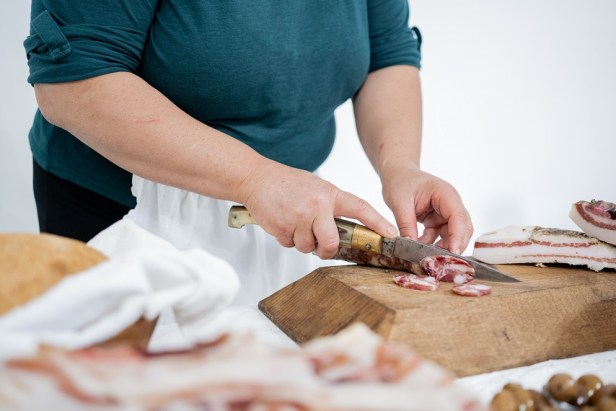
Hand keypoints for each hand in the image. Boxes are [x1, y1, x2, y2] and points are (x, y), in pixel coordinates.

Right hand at [237, 161, 397, 258]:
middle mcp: (317, 206)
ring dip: (302, 242)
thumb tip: (343, 230)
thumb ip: (330, 206)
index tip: (391, 234)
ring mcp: (299, 218)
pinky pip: (291, 245)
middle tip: (321, 245)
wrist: (256, 178)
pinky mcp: (283, 228)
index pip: (360, 209)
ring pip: (309, 247)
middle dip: (327, 249)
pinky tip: (283, 222)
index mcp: (329, 194)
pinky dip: (287, 238)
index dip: (378, 223)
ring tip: (294, 222)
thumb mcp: (316, 188)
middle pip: (332, 243)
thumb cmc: (286, 183)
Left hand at [380, 165, 472, 253]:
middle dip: (453, 245)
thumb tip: (410, 247)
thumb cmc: (399, 181)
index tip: (452, 253)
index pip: (459, 217)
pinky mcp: (438, 220)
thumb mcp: (399, 202)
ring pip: (452, 235)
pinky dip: (431, 244)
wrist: (396, 173)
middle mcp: (450, 204)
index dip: (457, 236)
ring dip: (442, 247)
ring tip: (426, 256)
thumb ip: (406, 224)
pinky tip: (417, 248)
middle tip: (440, 261)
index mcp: (446, 195)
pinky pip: (440, 237)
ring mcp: (445, 213)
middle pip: (462, 229)